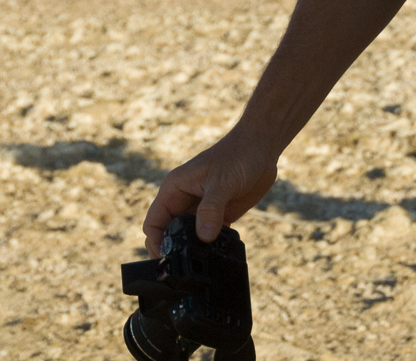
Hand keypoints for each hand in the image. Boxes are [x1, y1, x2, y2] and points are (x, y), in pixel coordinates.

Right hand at [143, 130, 279, 249]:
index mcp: (174, 189)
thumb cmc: (237, 155)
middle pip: (169, 234)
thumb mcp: (221, 182)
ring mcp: (201, 210)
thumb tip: (204, 237)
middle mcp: (184, 201)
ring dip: (195, 251)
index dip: (155, 243)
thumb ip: (211, 210)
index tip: (166, 258)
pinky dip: (213, 247)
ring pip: (190, 238)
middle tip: (185, 267)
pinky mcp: (219, 215)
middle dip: (174, 250)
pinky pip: (210, 237)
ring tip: (204, 262)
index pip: (153, 223)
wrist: (261, 148)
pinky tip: (221, 254)